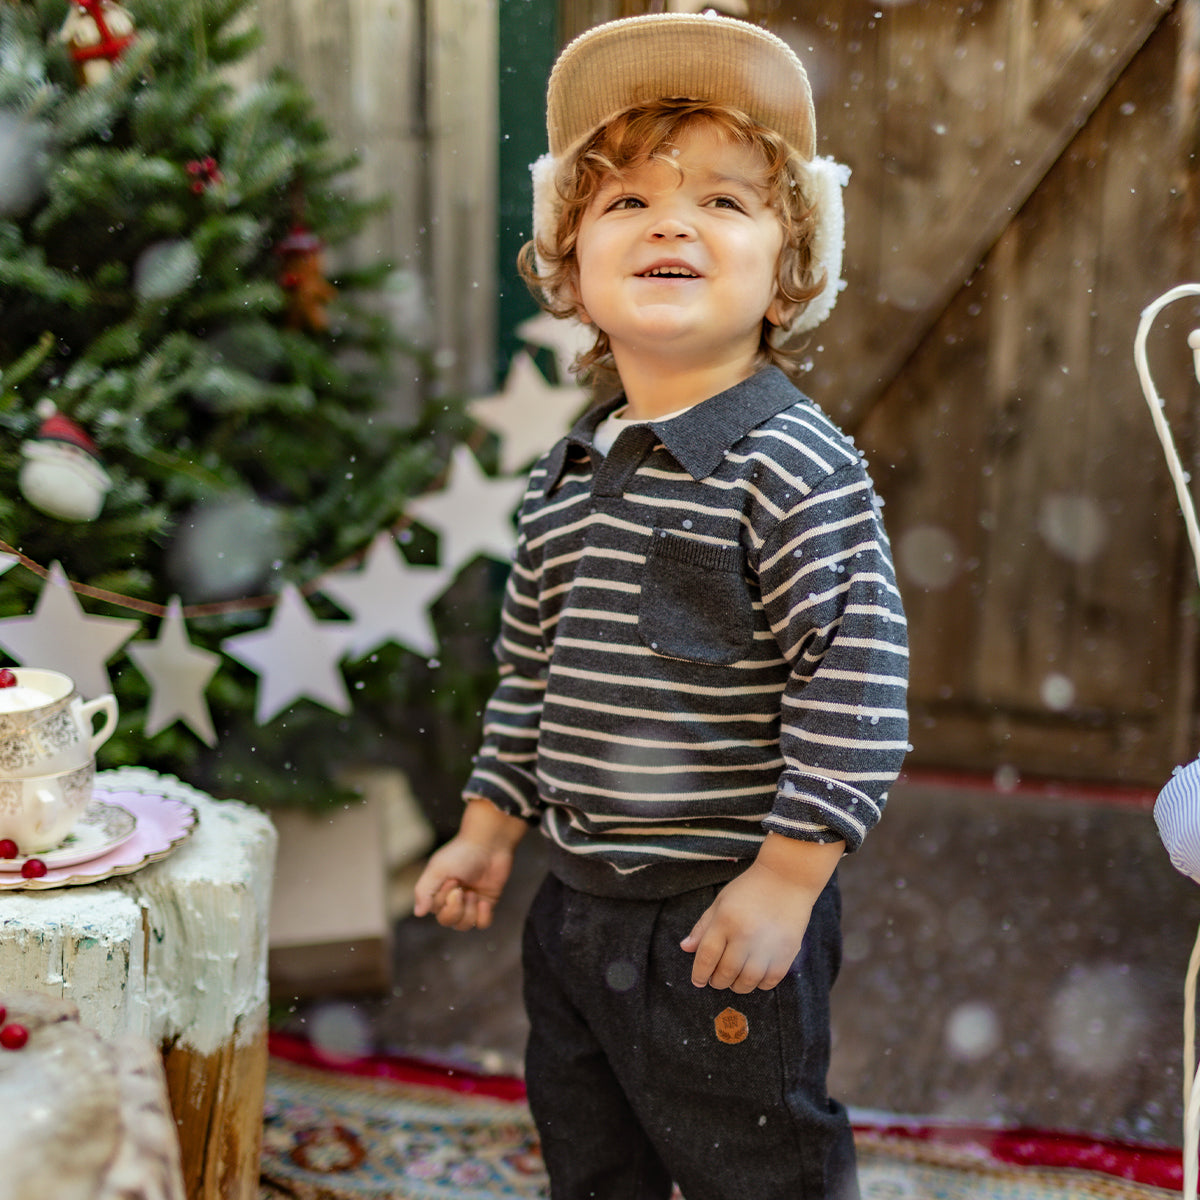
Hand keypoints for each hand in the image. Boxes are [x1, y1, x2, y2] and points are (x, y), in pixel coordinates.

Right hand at [412, 799, 526, 931]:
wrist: (490, 844)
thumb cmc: (461, 853)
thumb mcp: (437, 869)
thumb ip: (424, 891)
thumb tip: (418, 912)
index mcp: (437, 891)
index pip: (436, 911)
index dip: (445, 901)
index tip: (453, 880)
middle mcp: (452, 899)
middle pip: (448, 921)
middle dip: (456, 908)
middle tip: (462, 889)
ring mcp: (469, 902)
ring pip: (464, 925)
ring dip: (469, 911)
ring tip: (474, 893)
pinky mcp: (486, 903)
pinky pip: (482, 924)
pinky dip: (483, 916)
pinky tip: (484, 902)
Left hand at [680, 836, 843, 991]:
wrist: (787, 878)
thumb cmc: (749, 888)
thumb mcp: (720, 902)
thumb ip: (703, 927)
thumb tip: (685, 948)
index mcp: (725, 920)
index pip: (707, 956)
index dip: (700, 973)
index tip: (698, 981)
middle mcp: (745, 935)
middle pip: (726, 972)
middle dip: (717, 981)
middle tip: (716, 980)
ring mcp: (767, 945)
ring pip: (747, 981)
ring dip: (737, 986)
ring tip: (734, 980)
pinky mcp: (786, 952)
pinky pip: (769, 981)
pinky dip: (759, 984)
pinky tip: (755, 977)